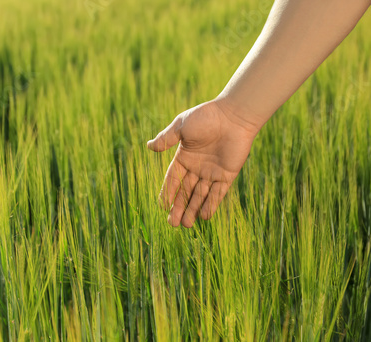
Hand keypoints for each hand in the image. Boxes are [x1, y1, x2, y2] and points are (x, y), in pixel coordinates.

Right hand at [147, 99, 258, 226]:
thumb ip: (166, 138)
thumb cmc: (206, 117)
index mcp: (184, 157)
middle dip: (178, 207)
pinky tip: (204, 216)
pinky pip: (218, 193)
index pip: (173, 179)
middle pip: (185, 191)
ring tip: (186, 225)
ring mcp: (212, 172)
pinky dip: (212, 204)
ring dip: (193, 210)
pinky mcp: (227, 175)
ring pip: (200, 195)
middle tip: (172, 223)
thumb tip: (149, 146)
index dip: (167, 193)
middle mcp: (197, 167)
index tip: (162, 206)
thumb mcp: (181, 126)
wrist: (234, 115)